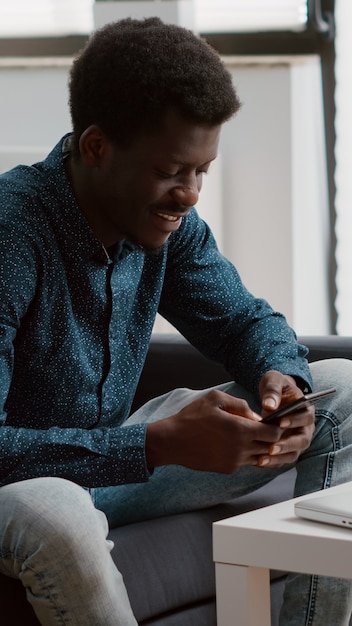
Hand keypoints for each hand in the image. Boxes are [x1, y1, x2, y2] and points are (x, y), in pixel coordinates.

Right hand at [146, 389, 282, 473]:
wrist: (172, 441)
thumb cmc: (192, 417)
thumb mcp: (216, 399)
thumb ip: (240, 405)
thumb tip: (256, 416)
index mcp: (241, 429)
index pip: (274, 433)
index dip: (277, 426)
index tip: (273, 420)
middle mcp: (241, 449)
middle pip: (271, 446)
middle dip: (271, 437)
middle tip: (264, 427)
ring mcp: (235, 461)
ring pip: (260, 456)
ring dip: (259, 446)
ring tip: (247, 434)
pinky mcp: (227, 468)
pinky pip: (245, 461)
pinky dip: (245, 453)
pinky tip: (233, 442)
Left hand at [257, 370, 314, 467]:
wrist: (274, 395)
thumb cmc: (276, 386)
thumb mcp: (274, 381)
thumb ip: (273, 390)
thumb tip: (269, 405)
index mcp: (305, 410)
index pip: (305, 418)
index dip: (295, 421)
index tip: (280, 423)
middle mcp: (305, 428)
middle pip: (302, 441)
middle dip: (287, 446)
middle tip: (271, 448)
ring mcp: (296, 440)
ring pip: (293, 454)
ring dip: (278, 458)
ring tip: (261, 460)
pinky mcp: (286, 448)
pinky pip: (281, 459)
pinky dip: (271, 462)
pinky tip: (257, 462)